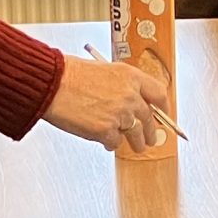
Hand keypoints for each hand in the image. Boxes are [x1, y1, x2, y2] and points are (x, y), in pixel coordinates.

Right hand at [42, 56, 168, 154]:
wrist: (52, 83)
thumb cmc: (70, 75)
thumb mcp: (104, 71)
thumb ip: (121, 86)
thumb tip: (130, 99)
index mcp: (131, 77)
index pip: (159, 94)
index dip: (164, 109)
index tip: (164, 116)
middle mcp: (129, 96)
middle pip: (149, 119)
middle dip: (151, 132)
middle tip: (150, 139)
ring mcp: (120, 115)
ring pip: (136, 135)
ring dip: (136, 143)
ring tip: (135, 147)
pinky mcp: (106, 131)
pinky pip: (115, 143)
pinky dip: (110, 143)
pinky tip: (104, 140)